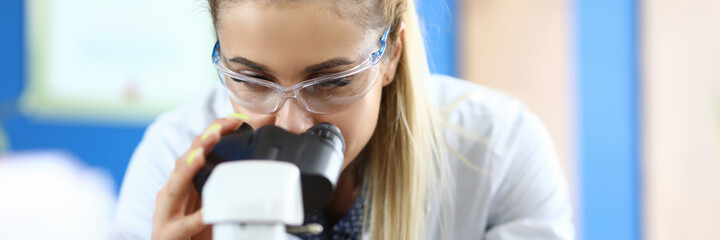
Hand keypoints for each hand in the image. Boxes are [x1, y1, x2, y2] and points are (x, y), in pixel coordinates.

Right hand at [151, 114, 247, 239]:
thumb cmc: (194, 231)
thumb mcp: (211, 203)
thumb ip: (224, 186)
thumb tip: (254, 170)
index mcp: (184, 183)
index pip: (198, 150)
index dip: (214, 132)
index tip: (236, 120)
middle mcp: (172, 193)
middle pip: (184, 162)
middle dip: (199, 144)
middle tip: (216, 131)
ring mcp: (166, 213)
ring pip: (174, 187)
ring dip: (187, 170)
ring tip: (200, 157)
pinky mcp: (167, 234)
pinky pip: (181, 226)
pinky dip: (193, 218)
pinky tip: (206, 213)